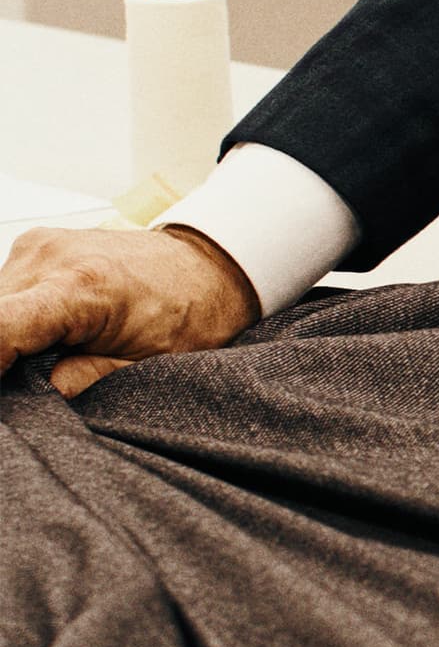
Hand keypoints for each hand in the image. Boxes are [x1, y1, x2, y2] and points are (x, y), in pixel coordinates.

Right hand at [0, 226, 259, 395]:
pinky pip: (8, 288)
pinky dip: (19, 312)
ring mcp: (40, 244)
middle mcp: (51, 257)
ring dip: (10, 332)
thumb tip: (25, 403)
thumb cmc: (190, 313)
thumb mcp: (143, 364)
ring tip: (60, 344)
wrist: (210, 264)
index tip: (6, 386)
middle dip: (6, 354)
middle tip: (47, 371)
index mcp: (79, 287)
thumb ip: (78, 383)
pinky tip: (55, 325)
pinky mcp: (36, 243)